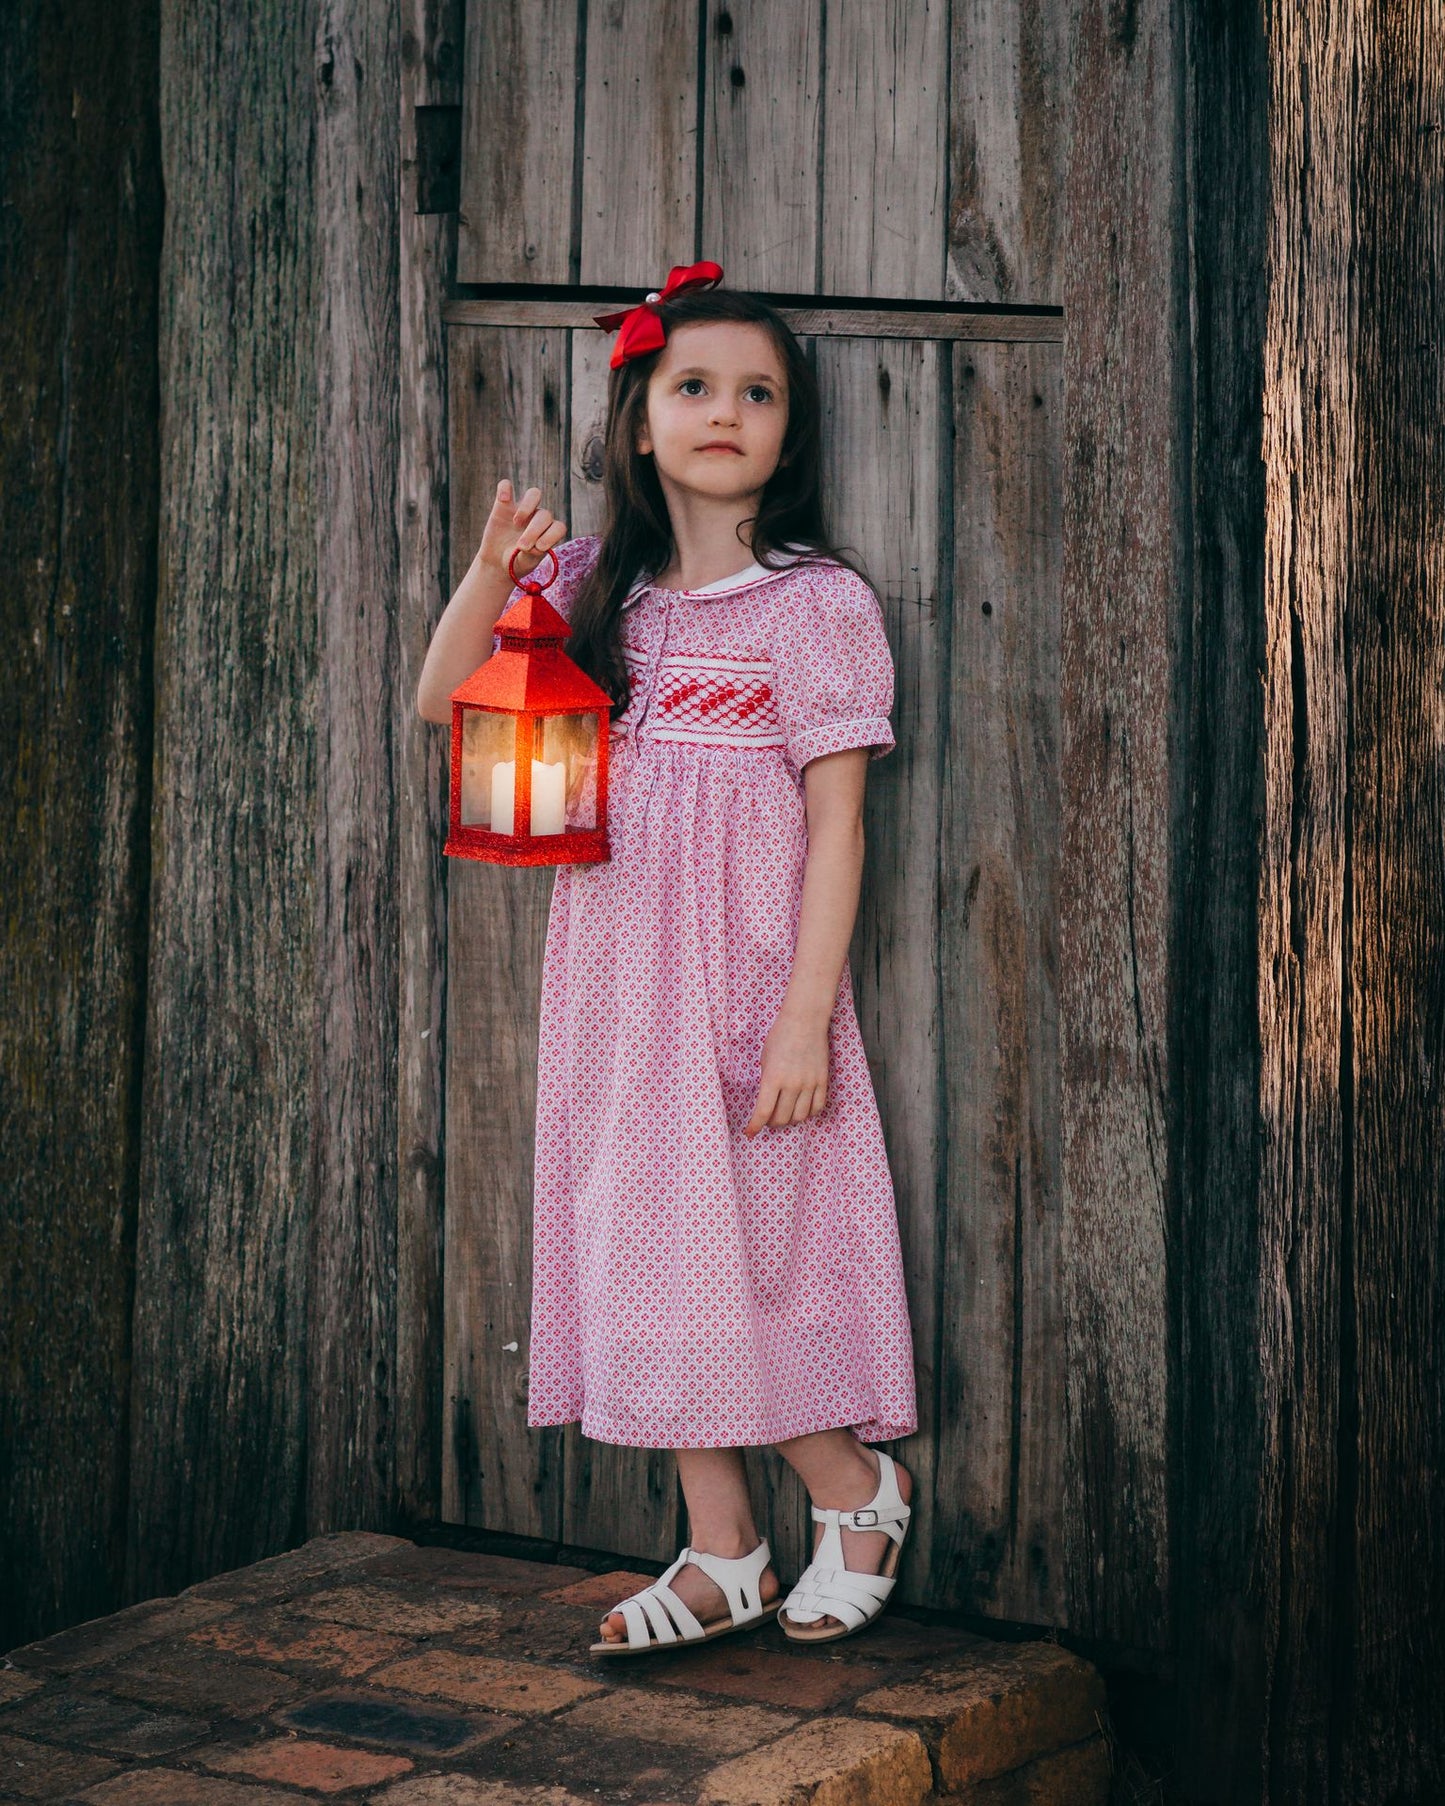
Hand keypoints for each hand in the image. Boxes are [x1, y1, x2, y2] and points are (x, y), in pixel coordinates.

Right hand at [479, 478, 566, 581]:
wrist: (496, 562)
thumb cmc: (515, 562)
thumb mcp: (525, 563)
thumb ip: (532, 554)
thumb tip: (535, 545)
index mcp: (549, 532)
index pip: (559, 527)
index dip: (552, 535)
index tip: (539, 547)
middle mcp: (538, 518)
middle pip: (545, 514)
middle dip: (534, 531)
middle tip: (521, 546)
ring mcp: (522, 509)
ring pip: (534, 493)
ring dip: (527, 507)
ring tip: (516, 523)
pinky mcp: (503, 504)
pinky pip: (506, 485)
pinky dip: (505, 488)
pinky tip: (503, 500)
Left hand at [744, 1010, 829, 1135]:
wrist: (805, 1020)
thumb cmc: (780, 1037)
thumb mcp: (765, 1060)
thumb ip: (767, 1082)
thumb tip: (767, 1103)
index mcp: (773, 1077)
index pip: (763, 1112)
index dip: (755, 1126)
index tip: (749, 1133)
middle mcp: (792, 1084)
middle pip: (782, 1118)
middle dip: (771, 1124)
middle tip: (767, 1121)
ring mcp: (809, 1083)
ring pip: (800, 1117)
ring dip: (790, 1121)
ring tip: (784, 1116)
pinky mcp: (823, 1081)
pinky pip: (817, 1107)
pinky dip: (808, 1114)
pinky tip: (801, 1110)